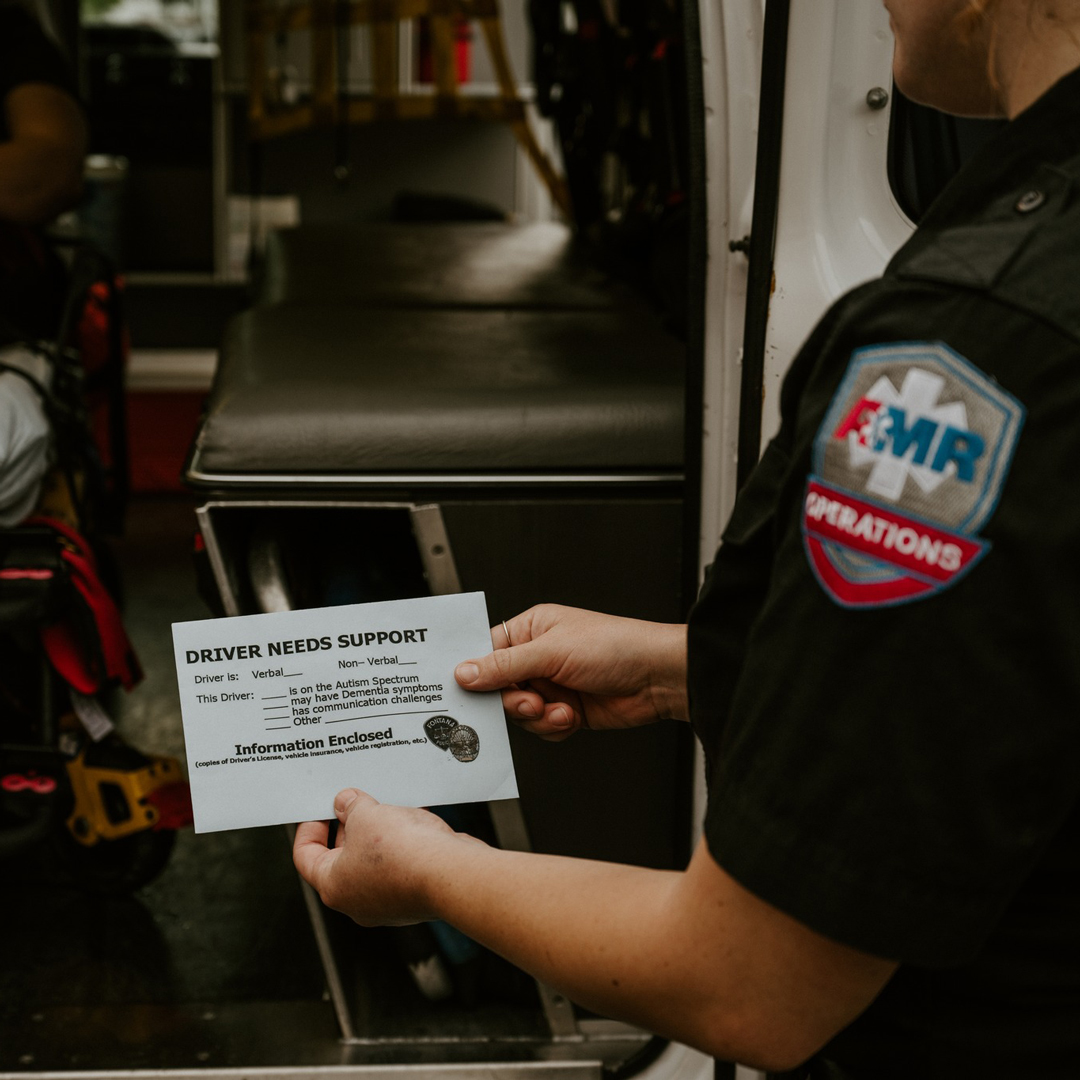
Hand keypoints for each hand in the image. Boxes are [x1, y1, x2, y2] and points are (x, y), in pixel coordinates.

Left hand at [293, 788, 485, 925]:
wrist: (451, 874)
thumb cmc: (402, 852)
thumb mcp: (366, 815)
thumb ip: (350, 806)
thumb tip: (345, 803)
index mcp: (333, 887)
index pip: (305, 857)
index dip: (309, 828)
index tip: (319, 809)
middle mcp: (357, 902)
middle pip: (340, 858)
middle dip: (348, 826)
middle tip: (356, 802)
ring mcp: (387, 902)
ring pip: (372, 862)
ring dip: (376, 833)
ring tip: (386, 807)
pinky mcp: (413, 896)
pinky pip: (399, 865)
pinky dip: (400, 844)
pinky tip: (410, 823)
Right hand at [454, 604, 687, 740]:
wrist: (658, 678)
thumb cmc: (616, 647)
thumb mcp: (552, 653)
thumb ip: (504, 666)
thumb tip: (464, 672)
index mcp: (531, 630)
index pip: (486, 651)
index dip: (475, 673)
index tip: (466, 690)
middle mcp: (538, 657)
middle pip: (499, 688)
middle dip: (513, 701)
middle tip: (530, 702)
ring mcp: (552, 685)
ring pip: (519, 712)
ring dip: (537, 716)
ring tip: (559, 709)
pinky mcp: (566, 710)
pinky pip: (541, 727)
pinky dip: (554, 727)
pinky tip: (572, 717)